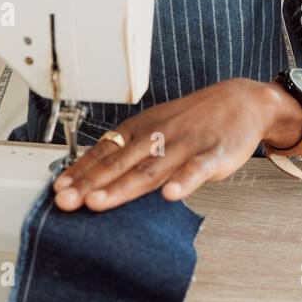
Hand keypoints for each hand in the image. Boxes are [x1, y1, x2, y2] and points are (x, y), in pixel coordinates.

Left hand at [51, 78, 301, 211]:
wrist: (243, 100)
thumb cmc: (196, 118)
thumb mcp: (158, 126)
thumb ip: (131, 150)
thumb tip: (94, 173)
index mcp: (143, 129)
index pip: (105, 151)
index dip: (81, 170)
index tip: (59, 188)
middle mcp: (159, 136)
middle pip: (120, 163)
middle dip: (91, 183)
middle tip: (67, 200)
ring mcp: (185, 145)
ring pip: (150, 169)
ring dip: (123, 187)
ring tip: (99, 202)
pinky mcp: (213, 154)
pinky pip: (196, 169)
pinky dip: (184, 182)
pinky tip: (171, 195)